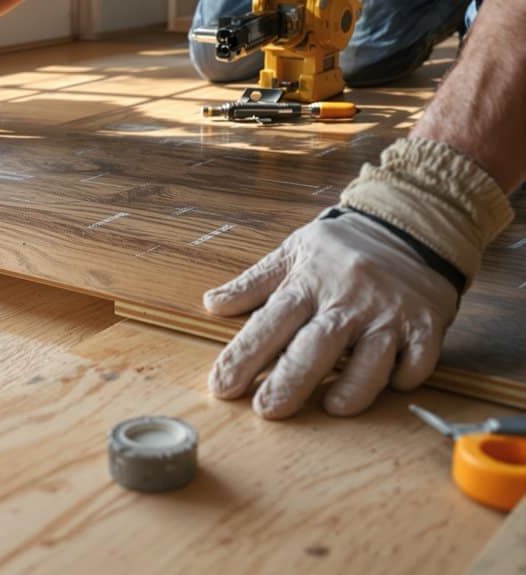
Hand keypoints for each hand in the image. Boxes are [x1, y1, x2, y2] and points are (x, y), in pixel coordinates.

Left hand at [203, 209, 458, 418]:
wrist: (410, 220)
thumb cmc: (342, 245)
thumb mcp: (293, 252)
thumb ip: (253, 283)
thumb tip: (211, 304)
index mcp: (309, 282)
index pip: (269, 323)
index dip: (244, 356)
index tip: (222, 386)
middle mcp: (347, 299)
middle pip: (316, 346)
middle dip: (289, 381)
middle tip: (266, 410)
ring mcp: (389, 312)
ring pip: (372, 358)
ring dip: (353, 387)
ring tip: (332, 408)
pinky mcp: (426, 323)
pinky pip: (419, 357)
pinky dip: (406, 375)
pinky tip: (392, 385)